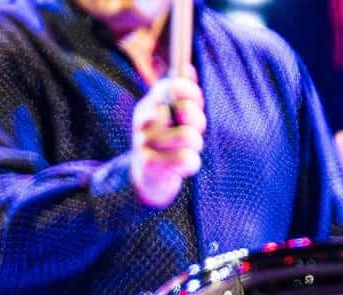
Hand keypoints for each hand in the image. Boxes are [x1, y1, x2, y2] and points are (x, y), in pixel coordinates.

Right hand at [131, 74, 204, 208]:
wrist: (146, 178)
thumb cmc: (167, 142)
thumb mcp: (174, 115)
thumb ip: (183, 93)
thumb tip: (188, 68)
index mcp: (151, 103)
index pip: (174, 85)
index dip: (193, 94)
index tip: (196, 104)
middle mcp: (145, 119)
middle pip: (186, 110)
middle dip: (198, 123)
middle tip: (192, 133)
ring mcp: (145, 142)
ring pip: (190, 137)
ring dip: (195, 147)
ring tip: (185, 150)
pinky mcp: (150, 164)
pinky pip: (187, 160)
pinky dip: (191, 165)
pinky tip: (180, 166)